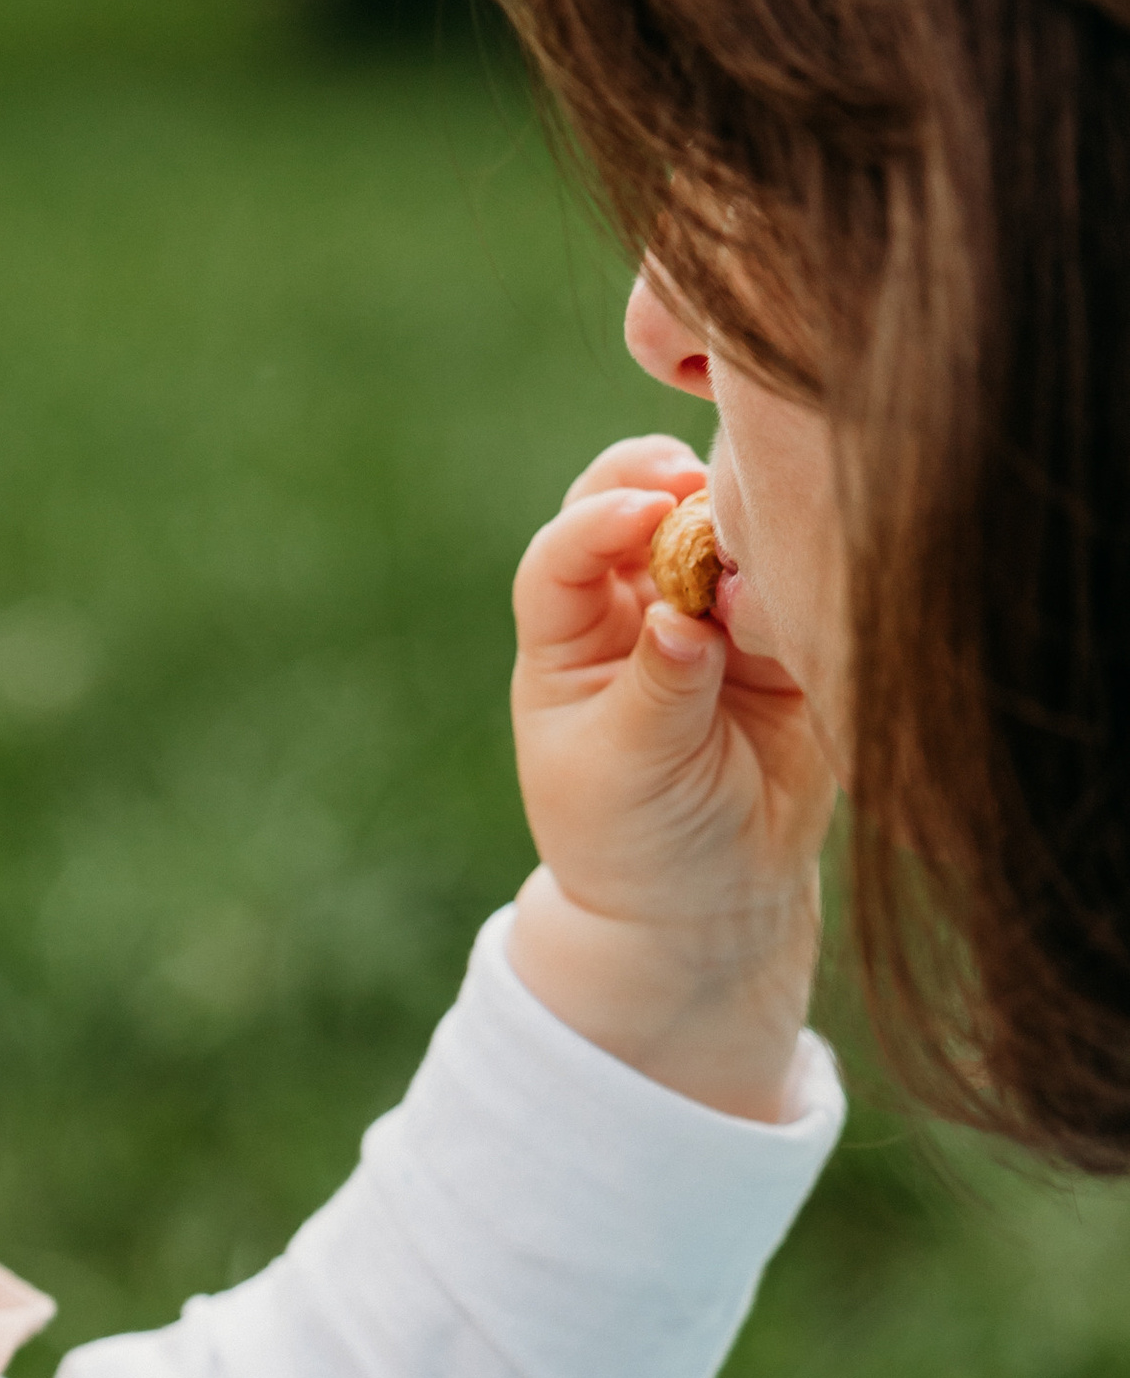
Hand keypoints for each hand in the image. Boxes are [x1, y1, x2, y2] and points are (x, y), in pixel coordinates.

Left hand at [504, 432, 834, 1120]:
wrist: (716, 896)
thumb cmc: (638, 839)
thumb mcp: (629, 771)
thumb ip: (659, 691)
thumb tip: (685, 621)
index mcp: (570, 638)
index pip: (565, 556)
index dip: (598, 521)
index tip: (644, 511)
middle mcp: (636, 606)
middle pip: (635, 504)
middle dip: (664, 480)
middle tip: (702, 481)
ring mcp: (712, 611)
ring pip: (722, 526)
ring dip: (743, 518)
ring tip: (766, 547)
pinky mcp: (782, 632)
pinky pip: (795, 577)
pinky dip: (803, 567)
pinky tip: (812, 585)